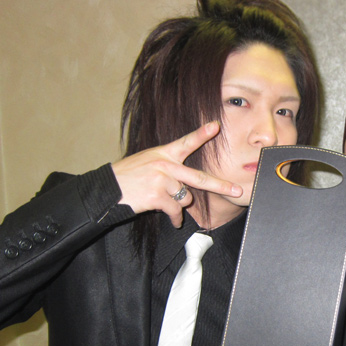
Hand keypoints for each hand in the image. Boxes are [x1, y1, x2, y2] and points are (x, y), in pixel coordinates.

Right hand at [111, 122, 241, 226]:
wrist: (108, 189)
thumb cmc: (128, 177)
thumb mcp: (147, 163)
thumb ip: (168, 170)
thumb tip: (187, 192)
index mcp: (163, 154)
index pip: (185, 142)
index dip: (201, 134)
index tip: (215, 126)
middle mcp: (165, 165)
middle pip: (199, 177)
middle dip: (221, 185)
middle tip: (237, 190)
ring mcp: (162, 180)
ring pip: (185, 198)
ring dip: (179, 205)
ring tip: (164, 202)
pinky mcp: (157, 196)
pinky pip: (175, 210)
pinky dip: (175, 217)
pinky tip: (172, 219)